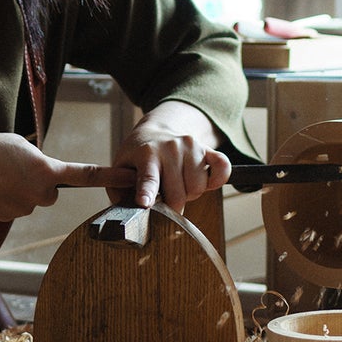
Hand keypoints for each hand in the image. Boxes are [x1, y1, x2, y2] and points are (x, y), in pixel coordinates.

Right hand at [0, 133, 135, 221]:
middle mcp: (40, 194)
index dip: (110, 177)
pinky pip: (15, 206)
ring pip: (31, 198)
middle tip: (13, 167)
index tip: (131, 178)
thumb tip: (41, 175)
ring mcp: (24, 209)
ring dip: (19, 189)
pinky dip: (5, 198)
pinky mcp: (9, 218)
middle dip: (39, 181)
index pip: (85, 176)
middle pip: (51, 190)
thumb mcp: (17, 144)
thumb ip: (37, 160)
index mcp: (46, 171)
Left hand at [112, 100, 230, 210]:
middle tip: (164, 196)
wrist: (156, 131)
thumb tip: (124, 210)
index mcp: (146, 154)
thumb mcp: (121, 169)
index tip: (144, 203)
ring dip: (190, 194)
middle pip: (178, 194)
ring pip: (199, 188)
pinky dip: (216, 180)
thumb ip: (119, 190)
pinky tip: (203, 180)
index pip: (148, 177)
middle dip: (172, 205)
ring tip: (178, 184)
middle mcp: (170, 148)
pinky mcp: (208, 148)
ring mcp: (191, 146)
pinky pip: (222, 169)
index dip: (147, 192)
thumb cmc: (137, 157)